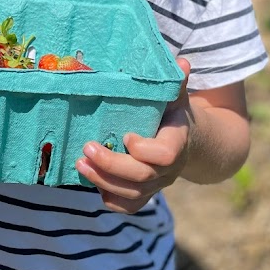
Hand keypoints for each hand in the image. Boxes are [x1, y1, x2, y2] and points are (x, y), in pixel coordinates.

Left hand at [74, 58, 191, 213]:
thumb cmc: (174, 113)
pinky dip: (110, 198)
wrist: (189, 142)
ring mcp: (157, 185)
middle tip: (87, 148)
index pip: (165, 155)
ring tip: (80, 164)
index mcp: (177, 143)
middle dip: (112, 165)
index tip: (125, 134)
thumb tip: (181, 62)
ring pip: (132, 195)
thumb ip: (176, 83)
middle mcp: (169, 170)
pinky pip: (128, 206)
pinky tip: (92, 182)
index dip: (144, 149)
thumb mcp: (176, 97)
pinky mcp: (145, 193)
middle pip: (142, 177)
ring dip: (103, 181)